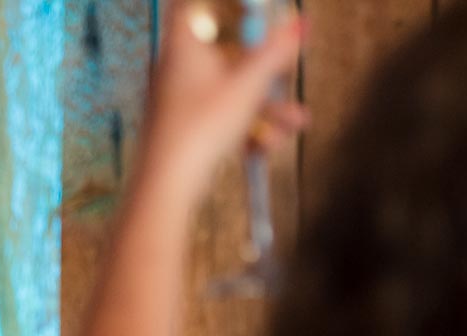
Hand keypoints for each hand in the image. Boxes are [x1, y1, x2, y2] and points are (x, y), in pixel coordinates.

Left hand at [139, 3, 307, 203]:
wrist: (166, 186)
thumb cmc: (199, 130)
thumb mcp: (247, 85)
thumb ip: (275, 53)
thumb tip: (301, 23)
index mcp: (182, 46)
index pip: (193, 7)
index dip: (225, 8)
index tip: (250, 13)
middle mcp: (175, 69)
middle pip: (222, 52)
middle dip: (263, 66)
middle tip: (287, 63)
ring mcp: (177, 101)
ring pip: (227, 92)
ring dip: (265, 106)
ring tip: (297, 121)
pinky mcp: (182, 130)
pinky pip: (218, 119)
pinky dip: (244, 128)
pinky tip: (268, 146)